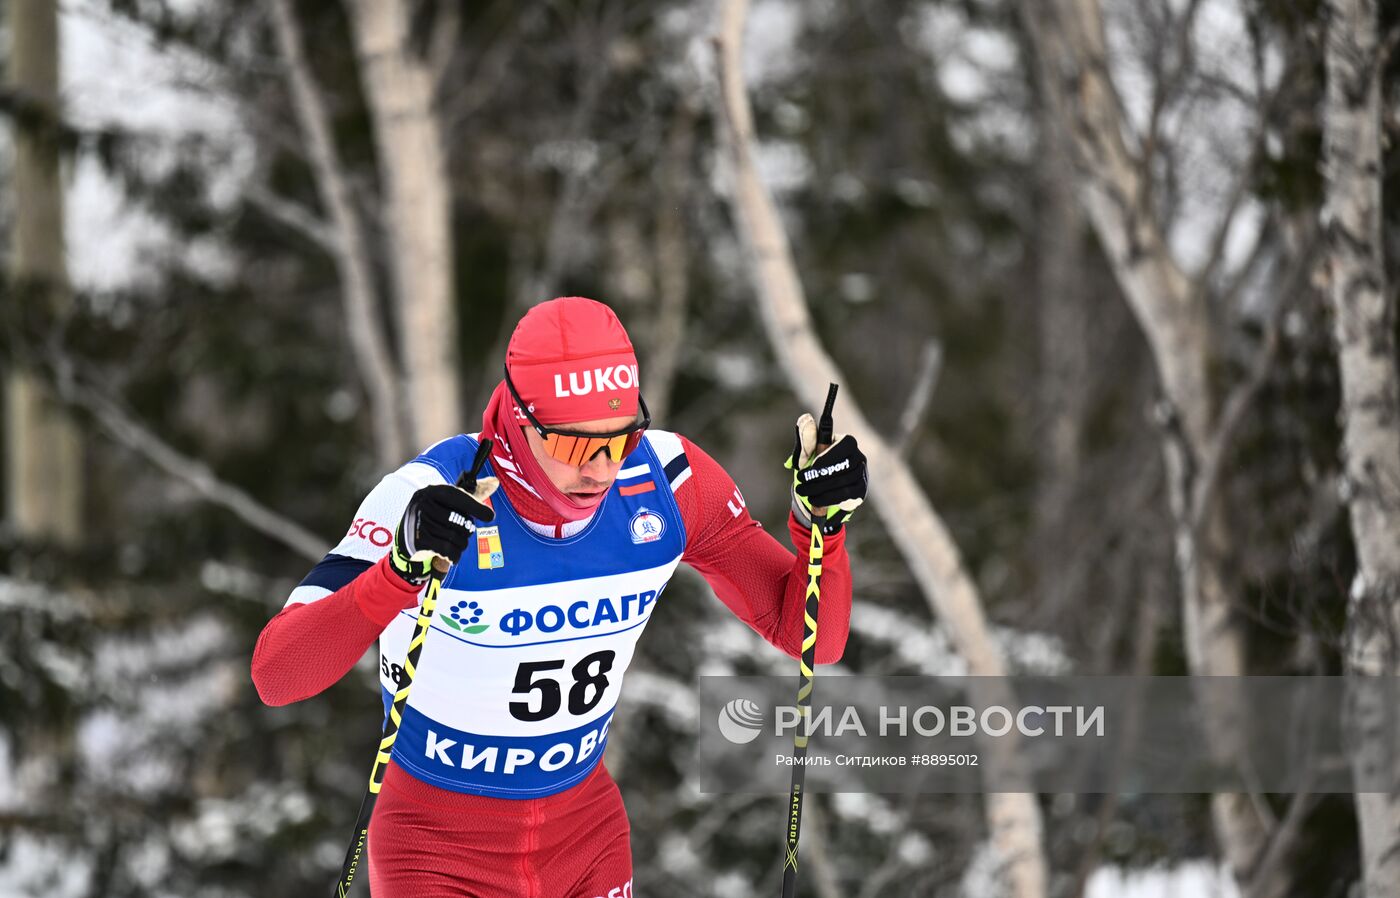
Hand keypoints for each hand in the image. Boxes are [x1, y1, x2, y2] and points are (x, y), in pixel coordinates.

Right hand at [389, 477, 499, 583]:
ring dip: (461, 544)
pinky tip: (453, 553)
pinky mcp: (417, 541)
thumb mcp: (452, 502)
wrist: (409, 538)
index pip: (456, 496)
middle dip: (466, 530)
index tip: (490, 516)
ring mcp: (418, 523)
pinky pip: (446, 549)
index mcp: (432, 491)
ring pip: (453, 536)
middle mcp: (422, 504)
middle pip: (457, 520)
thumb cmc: (437, 517)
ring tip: (456, 542)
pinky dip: (454, 555)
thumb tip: (495, 482)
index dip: (475, 506)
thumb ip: (474, 492)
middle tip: (464, 533)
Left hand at [785, 413, 866, 533]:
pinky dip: (828, 499)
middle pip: (844, 466)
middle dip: (819, 476)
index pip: (846, 445)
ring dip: (820, 489)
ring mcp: (862, 474)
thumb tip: (806, 419)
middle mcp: (859, 457)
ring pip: (844, 482)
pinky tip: (814, 500)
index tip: (812, 465)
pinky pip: (846, 496)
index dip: (830, 455)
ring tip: (803, 492)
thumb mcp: (807, 452)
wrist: (819, 489)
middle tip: (800, 483)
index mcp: (847, 442)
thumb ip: (806, 438)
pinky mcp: (860, 490)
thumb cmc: (814, 465)